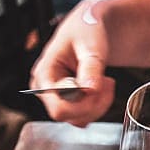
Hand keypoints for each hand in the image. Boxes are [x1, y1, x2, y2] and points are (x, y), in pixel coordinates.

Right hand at [29, 0, 115, 125]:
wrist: (92, 29)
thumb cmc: (86, 31)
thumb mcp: (91, 46)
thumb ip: (90, 67)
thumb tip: (90, 89)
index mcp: (44, 74)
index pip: (59, 107)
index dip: (83, 102)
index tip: (99, 83)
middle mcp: (45, 89)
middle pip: (68, 116)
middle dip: (93, 103)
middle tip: (105, 81)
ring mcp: (56, 98)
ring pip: (78, 119)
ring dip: (98, 105)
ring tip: (104, 81)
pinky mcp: (69, 103)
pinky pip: (84, 117)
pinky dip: (98, 107)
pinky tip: (102, 89)